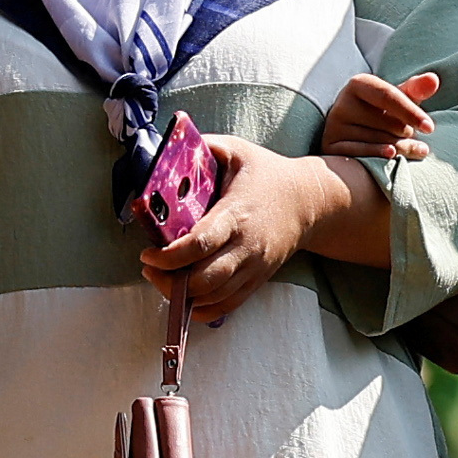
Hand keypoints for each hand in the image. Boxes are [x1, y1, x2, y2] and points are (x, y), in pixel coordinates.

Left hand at [141, 137, 373, 320]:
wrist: (310, 201)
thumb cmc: (267, 174)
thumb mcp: (237, 150)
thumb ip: (202, 147)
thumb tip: (166, 147)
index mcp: (237, 213)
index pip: (201, 244)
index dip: (170, 256)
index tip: (148, 254)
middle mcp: (247, 246)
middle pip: (205, 279)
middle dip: (170, 282)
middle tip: (149, 268)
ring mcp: (254, 267)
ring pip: (214, 298)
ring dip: (182, 297)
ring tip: (163, 280)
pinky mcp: (258, 280)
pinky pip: (228, 306)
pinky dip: (202, 310)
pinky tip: (184, 298)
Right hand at [313, 68, 439, 161]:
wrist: (353, 133)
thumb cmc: (382, 113)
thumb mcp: (398, 99)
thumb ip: (415, 90)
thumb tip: (433, 80)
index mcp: (359, 84)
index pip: (389, 96)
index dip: (411, 112)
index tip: (430, 128)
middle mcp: (342, 102)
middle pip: (386, 122)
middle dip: (407, 134)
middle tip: (417, 141)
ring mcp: (334, 125)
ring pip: (377, 140)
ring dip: (400, 148)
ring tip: (411, 149)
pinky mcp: (330, 145)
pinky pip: (361, 153)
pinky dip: (380, 155)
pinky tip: (393, 156)